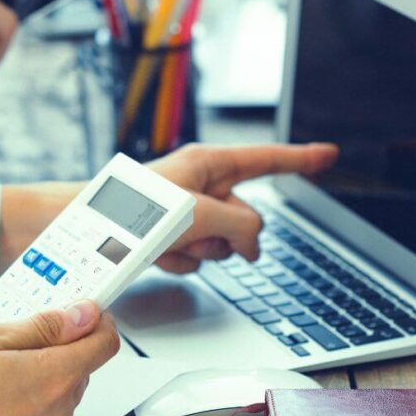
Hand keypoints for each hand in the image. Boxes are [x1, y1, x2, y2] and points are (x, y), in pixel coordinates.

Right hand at [0, 300, 118, 415]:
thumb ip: (43, 327)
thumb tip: (81, 315)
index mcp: (56, 378)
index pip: (105, 343)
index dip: (95, 321)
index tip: (80, 310)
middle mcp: (57, 413)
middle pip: (79, 368)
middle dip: (56, 347)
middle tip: (14, 335)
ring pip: (55, 393)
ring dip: (35, 374)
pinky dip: (20, 402)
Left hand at [148, 143, 338, 271]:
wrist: (87, 233)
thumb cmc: (135, 209)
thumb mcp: (203, 213)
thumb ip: (243, 224)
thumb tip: (253, 241)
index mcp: (209, 164)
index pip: (268, 160)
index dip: (302, 159)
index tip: (328, 155)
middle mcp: (199, 184)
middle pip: (245, 215)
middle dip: (232, 235)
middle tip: (204, 236)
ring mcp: (184, 213)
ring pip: (221, 242)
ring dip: (202, 251)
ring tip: (171, 243)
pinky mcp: (167, 236)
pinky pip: (194, 256)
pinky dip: (179, 261)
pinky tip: (157, 255)